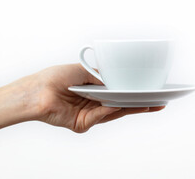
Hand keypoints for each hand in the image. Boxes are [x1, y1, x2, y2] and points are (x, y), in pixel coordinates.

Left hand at [28, 64, 164, 132]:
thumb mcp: (82, 71)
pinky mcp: (82, 124)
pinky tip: (119, 103)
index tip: (148, 90)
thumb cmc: (54, 77)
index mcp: (93, 89)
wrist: (37, 90)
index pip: (117, 92)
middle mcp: (93, 102)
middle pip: (120, 104)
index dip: (132, 91)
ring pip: (114, 112)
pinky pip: (101, 115)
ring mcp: (89, 114)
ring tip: (149, 104)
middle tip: (158, 102)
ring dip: (131, 108)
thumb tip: (118, 78)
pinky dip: (109, 109)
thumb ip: (101, 76)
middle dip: (139, 103)